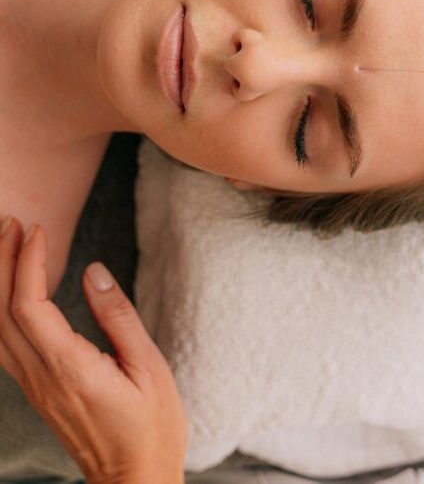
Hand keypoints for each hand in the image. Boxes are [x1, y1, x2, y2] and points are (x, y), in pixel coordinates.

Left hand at [0, 218, 187, 482]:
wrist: (135, 479)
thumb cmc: (151, 425)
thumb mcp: (148, 366)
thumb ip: (118, 316)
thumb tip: (94, 271)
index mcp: (69, 367)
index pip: (30, 306)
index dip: (28, 263)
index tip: (38, 229)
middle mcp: (41, 377)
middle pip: (2, 313)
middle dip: (3, 263)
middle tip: (11, 223)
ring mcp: (35, 387)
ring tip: (8, 246)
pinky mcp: (39, 392)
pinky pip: (6, 344)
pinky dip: (3, 309)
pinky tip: (13, 292)